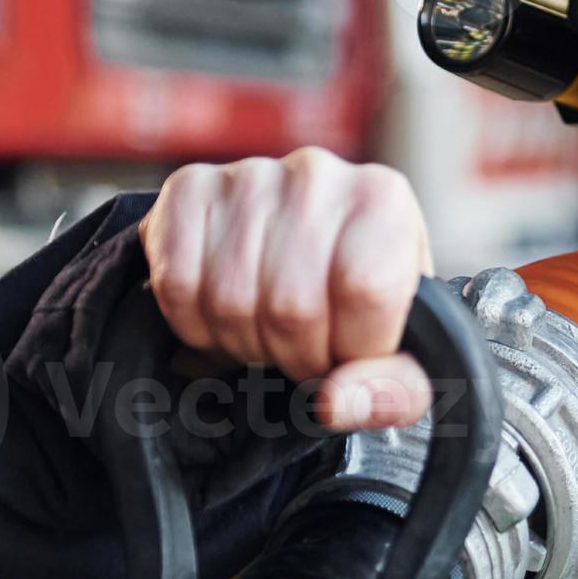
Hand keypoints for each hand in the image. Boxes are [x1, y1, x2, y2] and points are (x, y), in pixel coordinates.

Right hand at [142, 150, 434, 431]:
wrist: (301, 246)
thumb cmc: (359, 299)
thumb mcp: (401, 348)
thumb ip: (394, 388)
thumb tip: (335, 403)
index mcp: (384, 202)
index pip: (366, 292)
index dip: (349, 348)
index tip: (344, 354)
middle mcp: (317, 175)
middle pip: (291, 307)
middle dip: (293, 356)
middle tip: (299, 348)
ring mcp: (247, 177)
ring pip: (230, 302)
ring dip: (242, 343)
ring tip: (264, 329)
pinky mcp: (188, 188)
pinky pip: (176, 286)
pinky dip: (193, 323)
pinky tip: (222, 310)